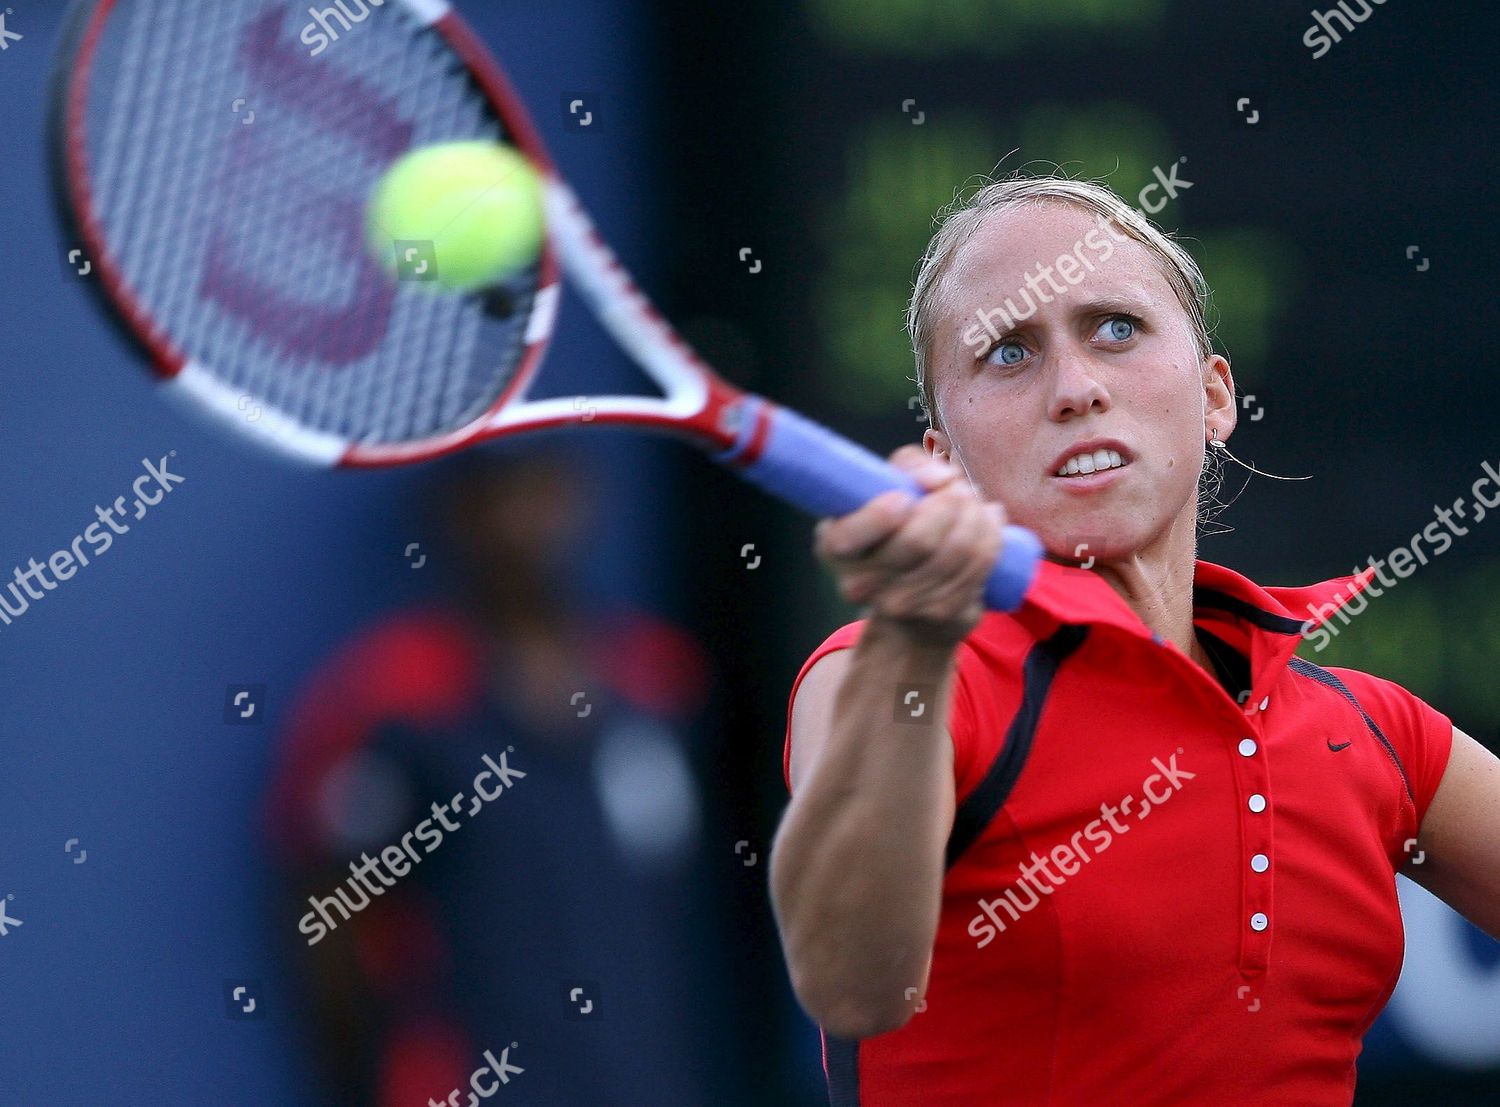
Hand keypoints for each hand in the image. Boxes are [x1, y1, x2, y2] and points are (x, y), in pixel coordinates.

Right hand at [813, 445, 1006, 646]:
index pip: (849, 537)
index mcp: (835, 546)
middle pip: (919, 540)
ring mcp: (901, 605)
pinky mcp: (941, 614)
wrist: (912, 598)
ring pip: (958, 551)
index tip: (903, 498)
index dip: (880, 516)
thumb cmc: (899, 526)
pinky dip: (991, 536)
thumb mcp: (890, 486)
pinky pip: (979, 567)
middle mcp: (860, 584)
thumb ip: (909, 467)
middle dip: (951, 502)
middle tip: (959, 489)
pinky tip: (988, 522)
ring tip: (976, 503)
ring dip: (977, 516)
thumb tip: (942, 479)